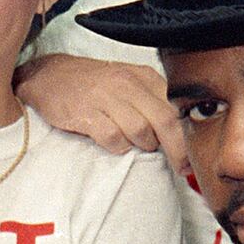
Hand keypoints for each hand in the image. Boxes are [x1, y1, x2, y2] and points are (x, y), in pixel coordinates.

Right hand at [14, 54, 190, 174]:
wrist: (49, 75)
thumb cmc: (97, 84)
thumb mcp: (132, 83)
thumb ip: (156, 102)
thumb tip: (183, 134)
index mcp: (145, 77)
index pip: (177, 108)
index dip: (189, 136)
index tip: (194, 157)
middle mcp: (128, 84)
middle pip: (165, 121)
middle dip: (178, 150)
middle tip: (181, 167)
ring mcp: (106, 97)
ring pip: (141, 131)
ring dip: (144, 145)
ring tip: (137, 145)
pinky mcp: (85, 112)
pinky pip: (113, 138)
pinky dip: (119, 147)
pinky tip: (116, 144)